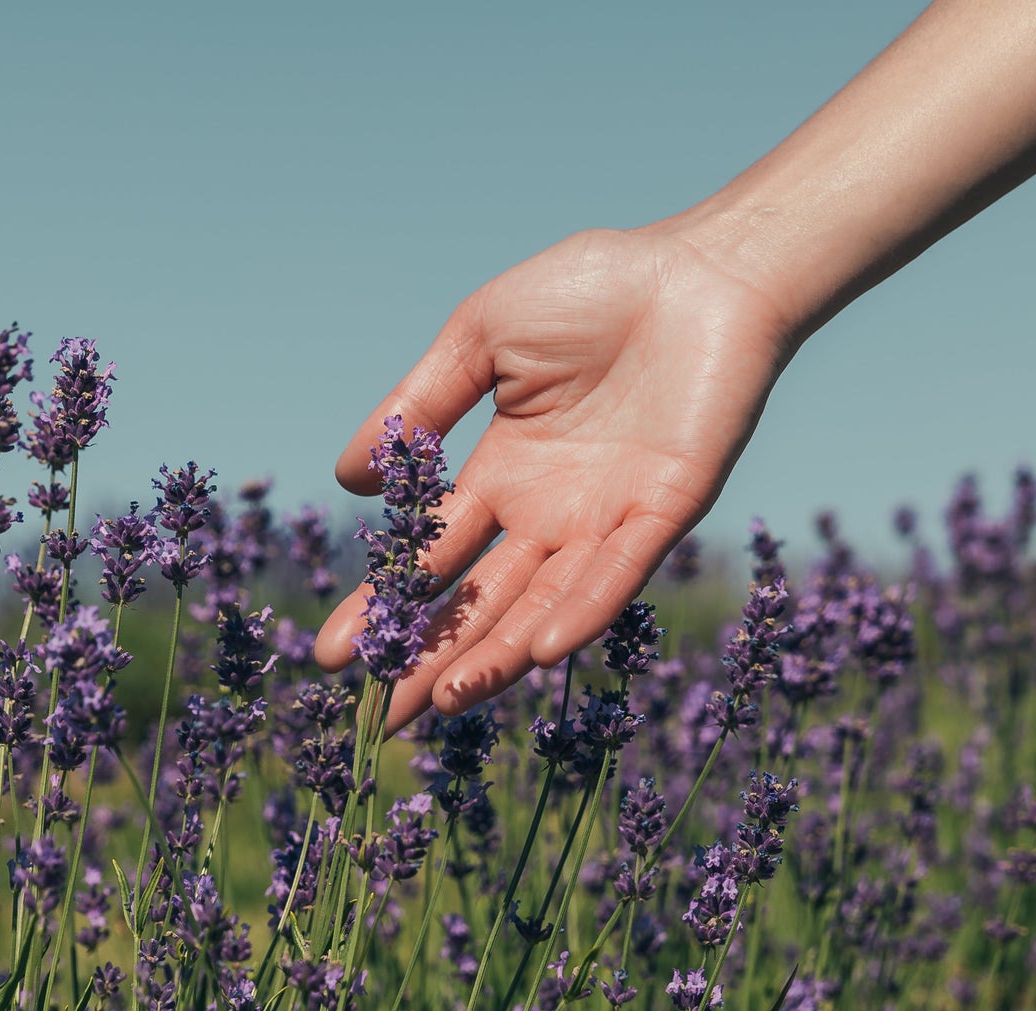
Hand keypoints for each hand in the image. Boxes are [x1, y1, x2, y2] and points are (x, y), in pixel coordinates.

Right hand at [313, 220, 799, 731]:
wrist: (702, 270)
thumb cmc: (594, 289)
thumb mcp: (480, 338)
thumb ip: (419, 406)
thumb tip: (347, 479)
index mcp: (503, 474)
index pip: (431, 558)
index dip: (384, 607)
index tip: (333, 656)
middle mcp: (551, 513)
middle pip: (479, 603)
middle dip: (429, 658)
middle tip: (377, 716)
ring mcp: (608, 519)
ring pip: (543, 606)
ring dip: (497, 656)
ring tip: (445, 700)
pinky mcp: (668, 511)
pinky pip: (620, 573)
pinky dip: (582, 611)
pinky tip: (541, 651)